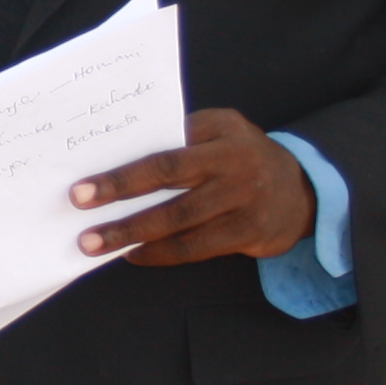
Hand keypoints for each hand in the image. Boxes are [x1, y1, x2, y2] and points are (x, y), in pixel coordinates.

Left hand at [69, 109, 312, 266]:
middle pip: (168, 183)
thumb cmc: (244, 156)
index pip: (164, 153)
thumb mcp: (223, 130)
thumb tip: (120, 153)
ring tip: (96, 244)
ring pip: (179, 221)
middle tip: (80, 214)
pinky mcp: (249, 233)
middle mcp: (234, 164)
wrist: (304, 189)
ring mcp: (243, 200)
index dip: (123, 172)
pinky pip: (196, 248)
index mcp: (221, 133)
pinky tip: (134, 254)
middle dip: (119, 200)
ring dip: (133, 235)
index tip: (83, 186)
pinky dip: (161, 253)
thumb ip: (183, 136)